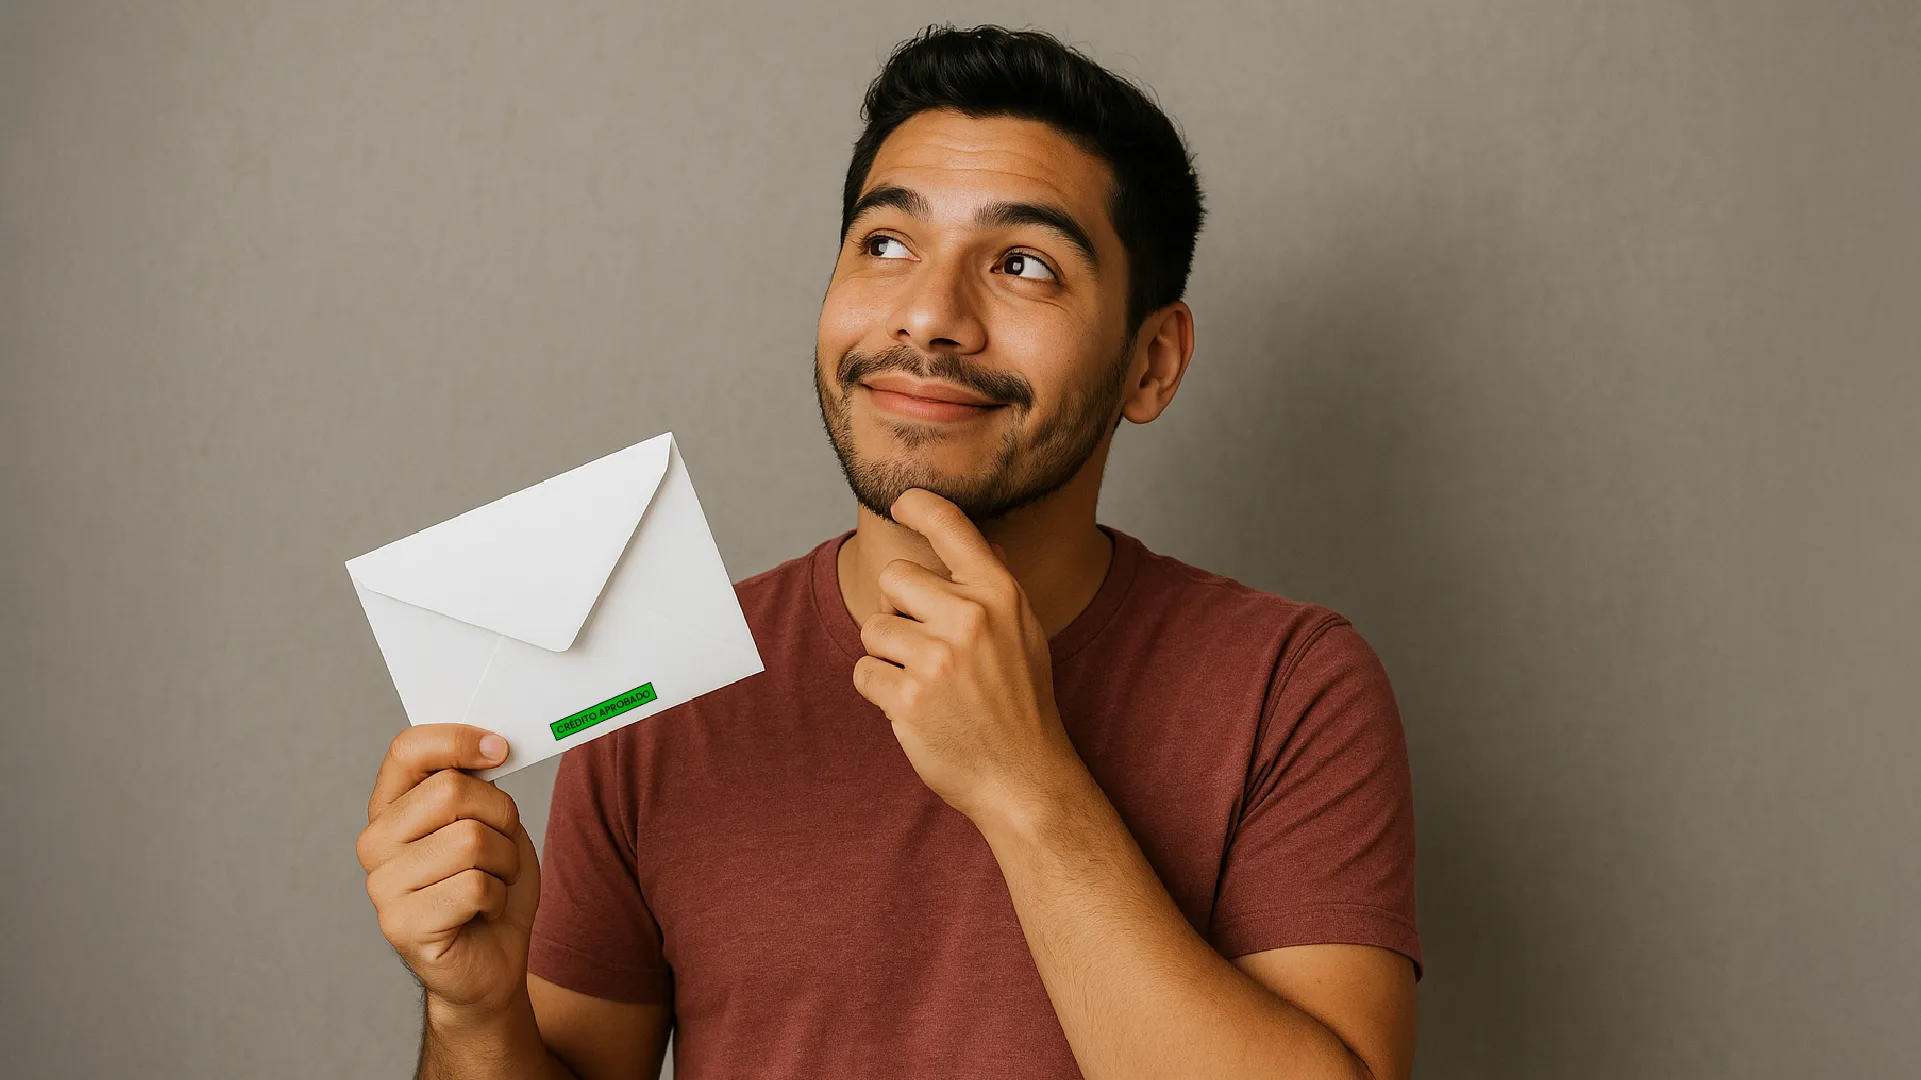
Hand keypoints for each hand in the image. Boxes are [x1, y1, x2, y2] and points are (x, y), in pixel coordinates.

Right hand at [356, 724, 539, 1017]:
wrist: (490, 962)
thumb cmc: (490, 886)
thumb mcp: (491, 822)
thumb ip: (478, 784)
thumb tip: (490, 746)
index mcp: (391, 808)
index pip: (408, 749)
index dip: (458, 739)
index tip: (500, 748)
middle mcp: (376, 842)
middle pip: (452, 791)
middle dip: (501, 814)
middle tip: (503, 844)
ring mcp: (382, 885)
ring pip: (472, 839)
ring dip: (504, 862)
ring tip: (493, 882)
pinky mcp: (401, 924)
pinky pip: (475, 886)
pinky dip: (498, 897)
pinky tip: (484, 911)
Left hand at [852, 488, 1083, 823]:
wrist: (1024, 778)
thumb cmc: (1019, 703)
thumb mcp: (1023, 634)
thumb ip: (994, 587)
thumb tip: (980, 540)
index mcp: (1000, 594)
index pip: (950, 526)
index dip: (918, 505)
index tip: (902, 501)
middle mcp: (971, 617)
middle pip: (894, 579)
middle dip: (898, 611)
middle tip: (925, 648)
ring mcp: (939, 658)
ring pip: (873, 628)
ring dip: (887, 656)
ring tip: (926, 684)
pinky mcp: (909, 698)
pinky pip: (863, 672)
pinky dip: (878, 692)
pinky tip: (913, 709)